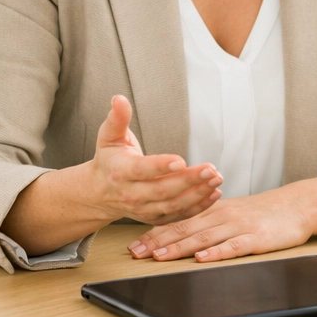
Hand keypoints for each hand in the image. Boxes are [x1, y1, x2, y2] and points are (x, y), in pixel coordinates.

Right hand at [89, 95, 222, 224]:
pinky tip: (214, 193)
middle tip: (211, 169)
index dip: (161, 166)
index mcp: (121, 172)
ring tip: (217, 179)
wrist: (99, 192)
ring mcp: (143, 209)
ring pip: (173, 206)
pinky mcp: (154, 217)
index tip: (181, 161)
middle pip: (162, 191)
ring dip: (197, 194)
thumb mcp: (109, 138)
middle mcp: (131, 194)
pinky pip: (178, 215)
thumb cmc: (110, 160)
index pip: (142, 170)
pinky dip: (198, 207)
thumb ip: (117, 119)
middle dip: (188, 181)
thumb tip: (119, 99)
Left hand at [129, 183, 314, 261]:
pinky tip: (202, 259)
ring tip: (158, 257)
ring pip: (204, 237)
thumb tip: (182, 234)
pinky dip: (216, 253)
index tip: (133, 245)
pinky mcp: (257, 238)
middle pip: (186, 228)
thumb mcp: (235, 210)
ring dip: (179, 247)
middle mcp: (224, 216)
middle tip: (135, 253)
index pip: (180, 220)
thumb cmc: (266, 211)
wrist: (299, 205)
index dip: (155, 233)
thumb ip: (210, 220)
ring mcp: (240, 226)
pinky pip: (234, 246)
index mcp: (216, 210)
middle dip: (158, 242)